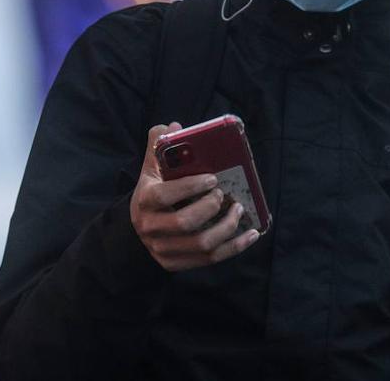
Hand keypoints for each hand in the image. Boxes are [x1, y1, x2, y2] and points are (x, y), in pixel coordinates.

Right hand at [129, 122, 260, 271]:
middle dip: (210, 208)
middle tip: (224, 194)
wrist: (139, 227)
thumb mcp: (151, 168)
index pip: (164, 195)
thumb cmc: (153, 192)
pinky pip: (210, 259)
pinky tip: (250, 234)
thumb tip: (175, 126)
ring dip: (226, 228)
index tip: (212, 179)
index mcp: (144, 200)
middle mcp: (151, 227)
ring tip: (240, 210)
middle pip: (185, 223)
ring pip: (201, 244)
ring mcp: (163, 249)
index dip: (190, 187)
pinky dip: (234, 247)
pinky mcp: (175, 263)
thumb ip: (159, 146)